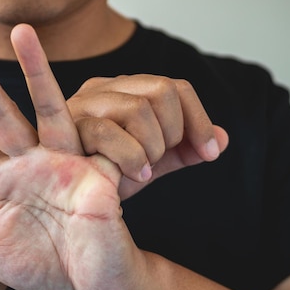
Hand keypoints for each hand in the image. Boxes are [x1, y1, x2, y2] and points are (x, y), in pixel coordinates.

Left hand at [0, 24, 142, 289]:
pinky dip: (95, 121)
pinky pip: (99, 138)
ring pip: (48, 107)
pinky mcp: (98, 172)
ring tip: (23, 31)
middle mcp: (32, 162)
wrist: (93, 284)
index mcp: (5, 180)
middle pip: (1, 112)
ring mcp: (65, 162)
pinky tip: (87, 92)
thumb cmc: (46, 268)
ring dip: (37, 70)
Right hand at [68, 75, 228, 198]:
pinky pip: (110, 132)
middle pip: (162, 91)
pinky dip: (131, 157)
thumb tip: (223, 139)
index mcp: (129, 92)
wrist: (67, 200)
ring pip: (138, 108)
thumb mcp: (152, 162)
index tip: (210, 153)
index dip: (200, 120)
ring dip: (151, 147)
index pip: (177, 88)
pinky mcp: (66, 125)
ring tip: (143, 169)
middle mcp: (107, 88)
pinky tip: (134, 175)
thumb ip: (184, 150)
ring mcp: (85, 103)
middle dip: (173, 133)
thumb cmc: (104, 175)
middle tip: (160, 160)